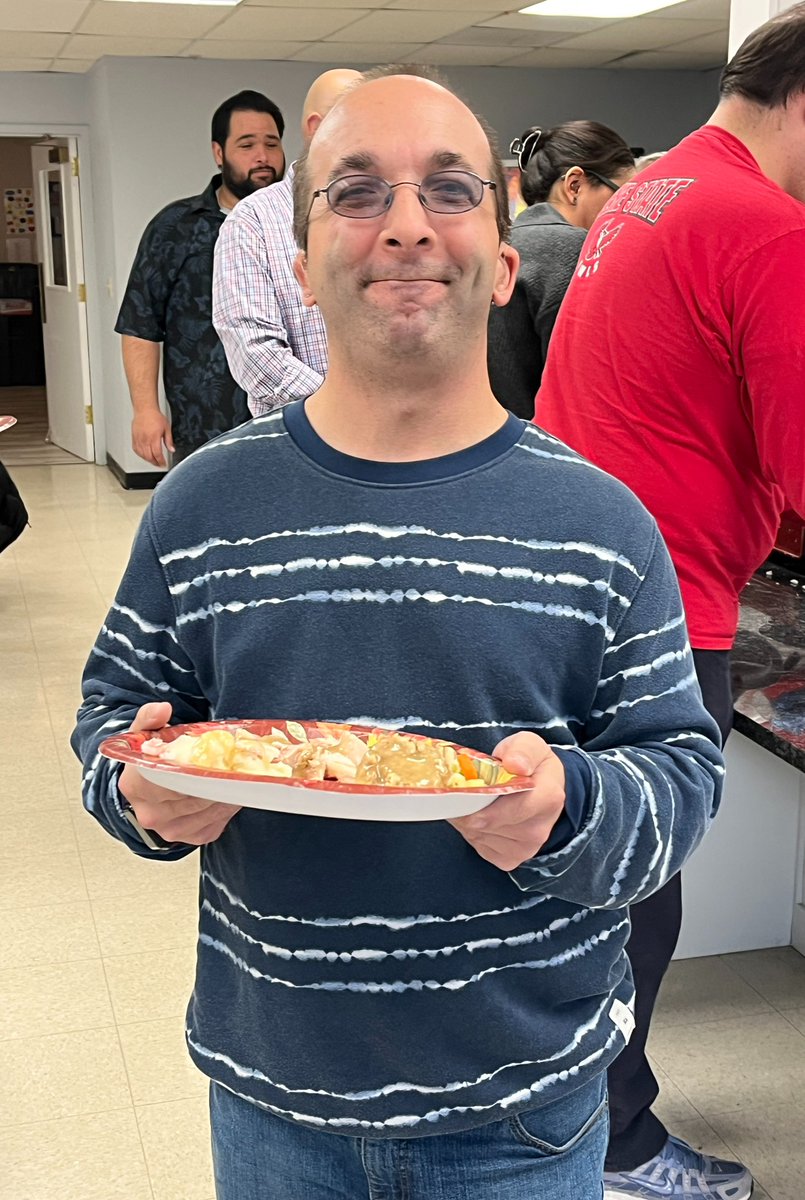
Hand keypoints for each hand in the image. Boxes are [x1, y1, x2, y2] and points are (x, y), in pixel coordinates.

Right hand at [119, 703, 241, 845]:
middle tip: (236, 764)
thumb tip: (162, 709)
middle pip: (195, 796)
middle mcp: (150, 813)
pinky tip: (230, 793)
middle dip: (217, 780)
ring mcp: (169, 830)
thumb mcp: (143, 732)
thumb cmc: (148, 758)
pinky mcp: (189, 838)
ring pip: (208, 811)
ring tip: (237, 776)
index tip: (217, 756)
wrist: (147, 785)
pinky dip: (226, 809)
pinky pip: (215, 825)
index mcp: (136, 786)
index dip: (198, 767)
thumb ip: (150, 718)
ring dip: (226, 794)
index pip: (174, 778)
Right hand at [132, 409, 173, 467]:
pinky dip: (141, 455)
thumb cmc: (155, 416)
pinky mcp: (134, 438)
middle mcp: (145, 439)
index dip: (161, 461)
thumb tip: (172, 449)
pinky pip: (136, 450)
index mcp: (154, 438)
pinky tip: (144, 455)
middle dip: (155, 463)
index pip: (157, 454)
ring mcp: (138, 439)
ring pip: (142, 455)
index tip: (163, 464)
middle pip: (149, 457)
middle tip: (159, 464)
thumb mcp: (166, 428)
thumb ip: (169, 441)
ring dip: (148, 460)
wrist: (145, 409)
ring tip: (153, 461)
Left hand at [449, 733, 565, 871]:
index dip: (484, 803)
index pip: (513, 808)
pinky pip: (480, 847)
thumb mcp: (528, 745)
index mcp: (548, 798)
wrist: (542, 788)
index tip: (464, 793)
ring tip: (471, 803)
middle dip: (469, 809)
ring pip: (480, 836)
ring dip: (468, 820)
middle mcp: (539, 829)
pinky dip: (472, 832)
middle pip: (490, 824)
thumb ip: (522, 751)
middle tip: (458, 793)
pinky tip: (478, 817)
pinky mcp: (510, 859)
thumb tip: (515, 764)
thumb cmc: (530, 764)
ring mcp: (526, 848)